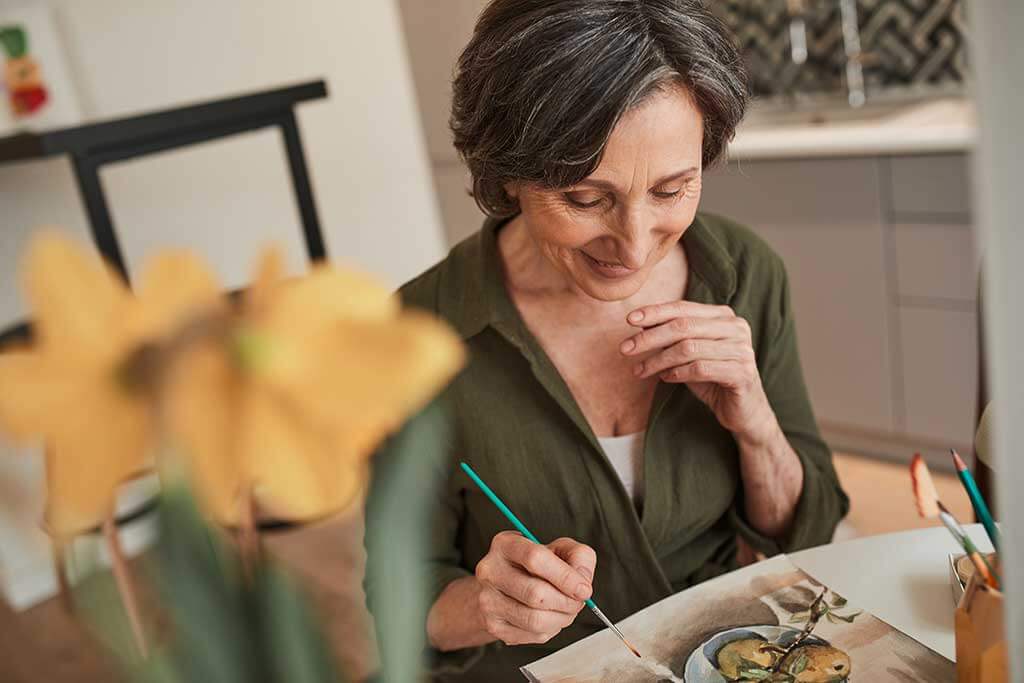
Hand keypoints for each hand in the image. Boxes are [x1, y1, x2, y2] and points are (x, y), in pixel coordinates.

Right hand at [474, 531, 595, 645]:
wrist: (505, 588)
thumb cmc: (534, 567)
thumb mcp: (559, 549)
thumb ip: (578, 556)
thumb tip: (582, 580)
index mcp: (505, 545)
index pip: (535, 558)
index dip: (565, 577)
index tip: (584, 589)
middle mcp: (490, 571)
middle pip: (536, 593)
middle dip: (567, 602)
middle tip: (577, 602)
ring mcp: (488, 600)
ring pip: (534, 619)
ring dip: (561, 619)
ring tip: (566, 610)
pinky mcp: (492, 625)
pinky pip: (531, 635)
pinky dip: (549, 630)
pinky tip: (549, 618)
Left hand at [620, 301, 775, 442]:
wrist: (744, 410)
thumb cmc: (713, 378)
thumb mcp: (689, 354)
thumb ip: (671, 337)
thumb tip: (639, 323)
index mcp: (724, 316)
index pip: (683, 308)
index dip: (655, 312)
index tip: (629, 319)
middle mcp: (736, 328)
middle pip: (683, 326)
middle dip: (649, 337)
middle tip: (625, 349)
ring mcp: (741, 349)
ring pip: (688, 348)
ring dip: (658, 360)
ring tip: (641, 370)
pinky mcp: (742, 373)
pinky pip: (701, 368)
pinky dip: (678, 373)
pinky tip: (665, 378)